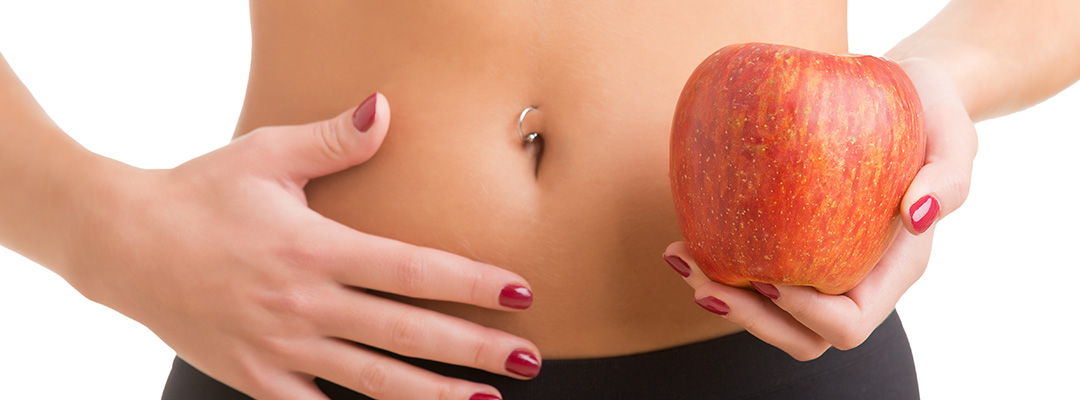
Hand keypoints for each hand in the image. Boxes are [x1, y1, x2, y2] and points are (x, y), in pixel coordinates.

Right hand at [66, 93, 535, 399]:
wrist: (121, 243)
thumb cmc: (199, 194)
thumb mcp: (266, 155)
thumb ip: (334, 141)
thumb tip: (385, 109)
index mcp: (315, 247)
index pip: (411, 268)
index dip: (470, 282)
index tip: (519, 290)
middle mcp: (305, 303)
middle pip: (406, 331)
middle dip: (473, 347)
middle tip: (529, 359)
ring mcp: (280, 347)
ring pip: (371, 380)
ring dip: (432, 394)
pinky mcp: (255, 376)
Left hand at [662, 58, 976, 359]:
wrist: (907, 94)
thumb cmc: (932, 112)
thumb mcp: (955, 133)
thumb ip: (948, 176)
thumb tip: (919, 215)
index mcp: (893, 270)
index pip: (846, 324)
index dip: (805, 314)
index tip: (768, 275)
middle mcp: (854, 278)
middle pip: (800, 336)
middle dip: (748, 319)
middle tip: (702, 284)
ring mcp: (821, 266)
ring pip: (769, 314)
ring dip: (721, 298)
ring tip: (679, 257)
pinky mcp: (791, 242)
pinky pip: (752, 272)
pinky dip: (716, 263)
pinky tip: (683, 239)